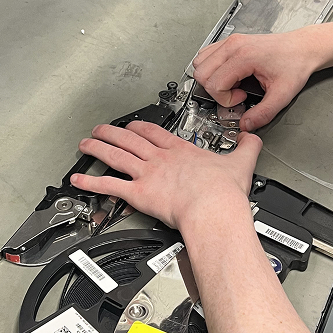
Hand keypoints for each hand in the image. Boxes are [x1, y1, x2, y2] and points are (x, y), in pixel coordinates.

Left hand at [71, 121, 261, 230]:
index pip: (155, 133)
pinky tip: (78, 181)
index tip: (132, 125)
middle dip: (112, 133)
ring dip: (97, 149)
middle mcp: (160, 159)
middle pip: (129, 140)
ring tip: (84, 145)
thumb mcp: (241, 161)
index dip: (140, 127)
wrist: (213, 207)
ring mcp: (147, 174)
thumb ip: (246, 148)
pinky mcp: (139, 193)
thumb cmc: (223, 191)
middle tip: (100, 129)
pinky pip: (110, 186)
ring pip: (115, 156)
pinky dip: (92, 183)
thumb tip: (253, 138)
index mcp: (180, 150)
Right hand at [192, 29, 323, 130]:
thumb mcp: (282, 94)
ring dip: (211, 79)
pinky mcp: (230, 42)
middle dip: (215, 90)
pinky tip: (231, 75)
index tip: (241, 98)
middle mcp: (233, 45)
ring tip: (233, 83)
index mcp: (244, 56)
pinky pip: (206, 55)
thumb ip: (263, 113)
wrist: (302, 48)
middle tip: (235, 93)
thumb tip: (246, 125)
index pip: (213, 83)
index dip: (225, 98)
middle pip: (201, 73)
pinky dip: (212, 69)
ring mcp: (230, 41)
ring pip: (199, 63)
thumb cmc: (295, 63)